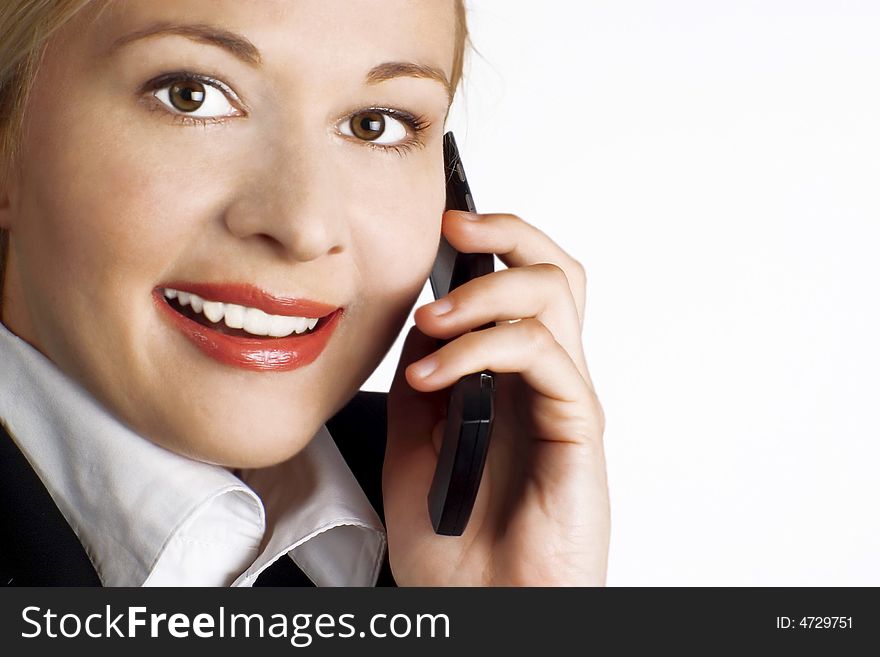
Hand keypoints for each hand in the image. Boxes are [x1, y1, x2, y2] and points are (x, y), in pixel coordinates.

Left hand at [384, 210, 609, 585]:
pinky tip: (437, 375)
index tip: (444, 224)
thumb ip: (425, 380)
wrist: (477, 606)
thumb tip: (422, 321)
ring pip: (554, 296)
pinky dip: (484, 348)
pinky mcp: (577, 427)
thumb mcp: (415, 444)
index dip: (493, 240)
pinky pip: (544, 355)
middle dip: (507, 232)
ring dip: (485, 291)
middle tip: (455, 227)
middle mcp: (544, 380)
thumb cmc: (451, 542)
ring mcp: (564, 399)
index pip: (521, 284)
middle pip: (556, 271)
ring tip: (432, 322)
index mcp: (509, 380)